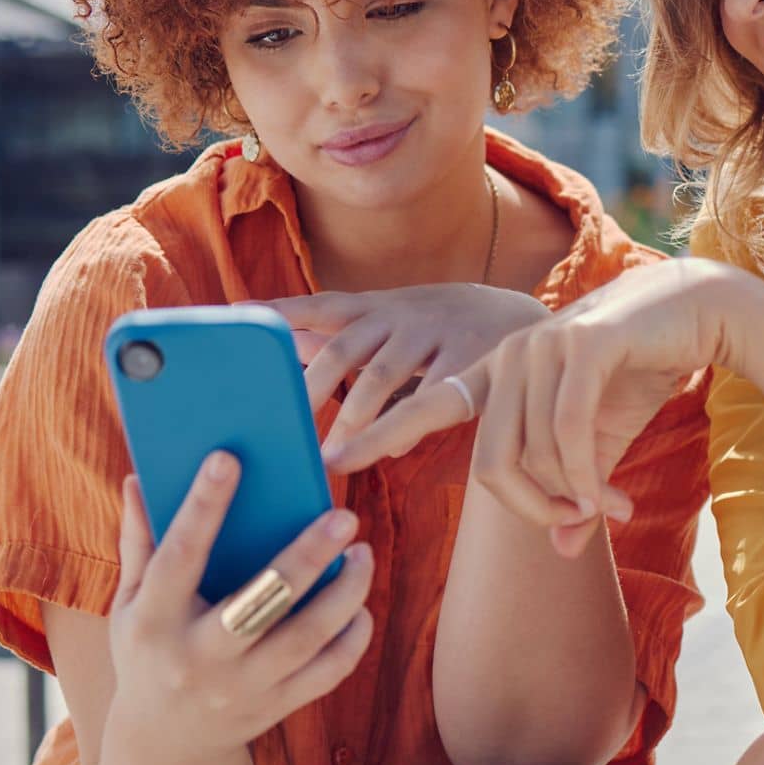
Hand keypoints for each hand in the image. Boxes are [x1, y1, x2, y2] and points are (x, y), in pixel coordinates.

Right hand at [106, 452, 374, 756]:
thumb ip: (139, 542)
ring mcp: (241, 688)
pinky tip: (361, 605)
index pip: (178, 556)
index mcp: (154, 623)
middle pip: (262, 600)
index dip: (202, 506)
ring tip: (363, 551)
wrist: (164, 749)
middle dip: (307, 556)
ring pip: (307, 636)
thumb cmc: (148, 653)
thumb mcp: (128, 605)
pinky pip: (328, 672)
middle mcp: (199, 658)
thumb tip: (139, 476)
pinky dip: (353, 637)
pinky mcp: (276, 707)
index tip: (228, 457)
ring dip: (346, 591)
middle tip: (345, 516)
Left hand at [262, 285, 549, 455]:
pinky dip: (408, 424)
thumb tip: (283, 343)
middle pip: (344, 348)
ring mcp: (438, 332)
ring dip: (353, 419)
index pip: (322, 306)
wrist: (525, 320)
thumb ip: (343, 332)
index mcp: (379, 306)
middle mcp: (403, 314)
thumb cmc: (443, 329)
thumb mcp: (395, 319)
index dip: (281, 313)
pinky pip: (432, 394)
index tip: (238, 320)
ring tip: (330, 458)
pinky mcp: (473, 358)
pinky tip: (390, 451)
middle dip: (310, 389)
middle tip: (281, 428)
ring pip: (383, 376)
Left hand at [322, 258, 734, 554]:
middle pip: (491, 465)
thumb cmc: (638, 372)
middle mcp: (508, 357)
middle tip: (575, 524)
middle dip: (532, 511)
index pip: (425, 406)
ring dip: (573, 497)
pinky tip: (605, 500)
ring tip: (607, 509)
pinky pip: (568, 434)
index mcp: (497, 372)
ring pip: (533, 456)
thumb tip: (562, 549)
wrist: (694, 312)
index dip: (379, 431)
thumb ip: (573, 490)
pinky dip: (586, 480)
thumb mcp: (599, 443)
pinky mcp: (584, 345)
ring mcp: (542, 347)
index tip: (334, 460)